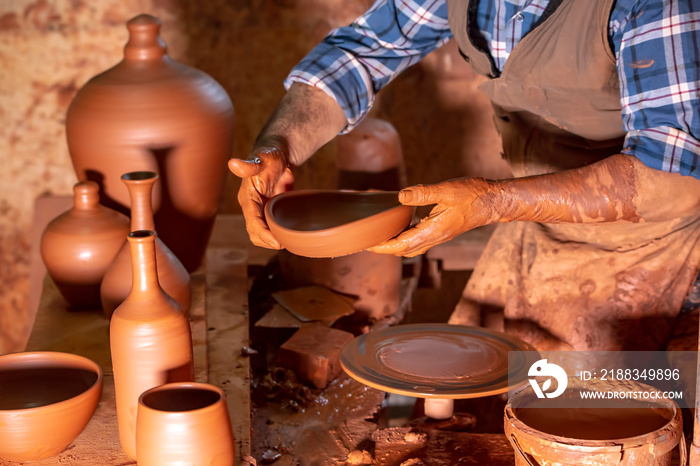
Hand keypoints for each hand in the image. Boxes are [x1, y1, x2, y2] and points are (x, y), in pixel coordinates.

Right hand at [228, 148, 293, 248]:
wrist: (279, 155)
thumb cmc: (270, 155)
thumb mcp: (263, 158)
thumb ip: (250, 164)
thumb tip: (233, 164)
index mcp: (247, 197)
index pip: (252, 221)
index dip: (263, 233)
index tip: (276, 242)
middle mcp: (251, 206)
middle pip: (254, 232)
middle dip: (267, 241)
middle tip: (284, 244)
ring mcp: (260, 210)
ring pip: (261, 233)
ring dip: (271, 240)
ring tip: (286, 243)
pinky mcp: (269, 211)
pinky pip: (269, 228)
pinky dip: (276, 235)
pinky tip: (288, 237)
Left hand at [368, 178, 494, 256]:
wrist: (493, 202)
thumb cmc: (473, 195)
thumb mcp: (447, 190)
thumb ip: (423, 193)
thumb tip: (400, 196)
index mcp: (433, 232)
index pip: (400, 246)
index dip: (382, 247)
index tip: (367, 244)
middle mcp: (434, 238)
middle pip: (402, 250)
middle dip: (383, 248)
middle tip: (366, 240)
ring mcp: (437, 236)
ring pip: (410, 247)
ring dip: (393, 244)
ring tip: (378, 234)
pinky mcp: (440, 231)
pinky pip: (417, 239)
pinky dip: (404, 236)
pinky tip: (399, 225)